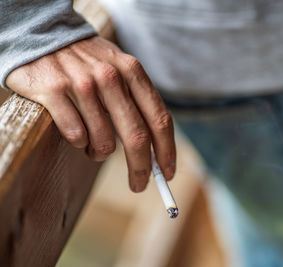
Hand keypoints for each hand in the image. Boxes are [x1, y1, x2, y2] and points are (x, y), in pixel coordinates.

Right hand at [6, 36, 175, 191]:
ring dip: (100, 153)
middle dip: (142, 168)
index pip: (159, 119)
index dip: (167, 151)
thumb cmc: (89, 62)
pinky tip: (75, 131)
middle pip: (137, 138)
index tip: (168, 172)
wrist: (44, 35)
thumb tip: (156, 149)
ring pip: (103, 142)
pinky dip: (79, 143)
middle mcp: (110, 77)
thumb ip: (138, 100)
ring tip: (93, 143)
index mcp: (133, 71)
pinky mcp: (54, 91)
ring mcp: (82, 84)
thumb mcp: (120, 68)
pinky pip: (76, 136)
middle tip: (140, 184)